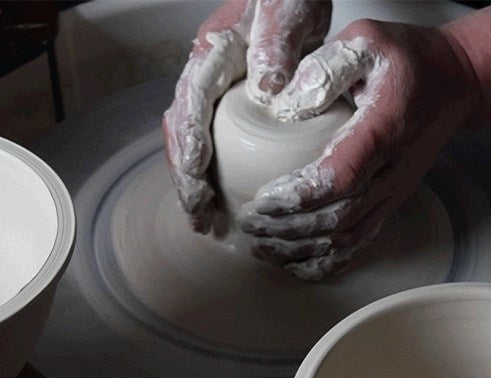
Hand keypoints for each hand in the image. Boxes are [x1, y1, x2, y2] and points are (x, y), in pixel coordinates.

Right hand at [163, 0, 330, 232]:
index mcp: (214, 51)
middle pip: (181, 130)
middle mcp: (205, 74)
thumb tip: (267, 84)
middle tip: (198, 215)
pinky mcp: (226, 105)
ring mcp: (213, 91)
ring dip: (192, 183)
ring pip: (189, 141)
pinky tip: (220, 200)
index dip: (190, 141)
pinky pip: (209, 142)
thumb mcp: (287, 10)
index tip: (196, 176)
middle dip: (185, 177)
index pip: (192, 101)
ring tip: (203, 220)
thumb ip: (277, 39)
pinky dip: (209, 174)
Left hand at [237, 20, 479, 279]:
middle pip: (338, 217)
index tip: (262, 201)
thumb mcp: (368, 41)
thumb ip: (325, 67)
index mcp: (384, 130)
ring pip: (348, 236)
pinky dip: (329, 259)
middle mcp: (392, 170)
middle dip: (289, 229)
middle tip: (250, 225)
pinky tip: (300, 263)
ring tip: (263, 246)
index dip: (299, 196)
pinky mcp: (392, 198)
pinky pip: (362, 239)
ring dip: (303, 248)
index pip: (340, 178)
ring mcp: (394, 189)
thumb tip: (284, 105)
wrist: (456, 84)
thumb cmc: (411, 60)